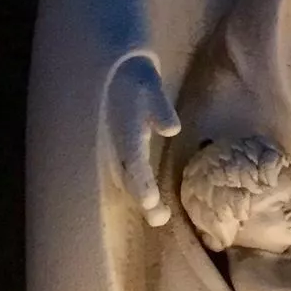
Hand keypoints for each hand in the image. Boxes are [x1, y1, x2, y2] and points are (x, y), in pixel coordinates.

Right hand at [105, 56, 180, 225]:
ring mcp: (118, 148)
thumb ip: (160, 108)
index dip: (141, 182)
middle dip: (143, 198)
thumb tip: (172, 128)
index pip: (133, 160)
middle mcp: (119, 143)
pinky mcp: (124, 148)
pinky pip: (130, 172)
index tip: (151, 200)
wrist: (119, 72)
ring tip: (159, 217)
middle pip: (130, 177)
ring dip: (142, 198)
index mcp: (125, 130)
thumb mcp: (150, 86)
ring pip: (128, 178)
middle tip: (159, 218)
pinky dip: (140, 187)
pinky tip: (154, 202)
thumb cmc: (138, 80)